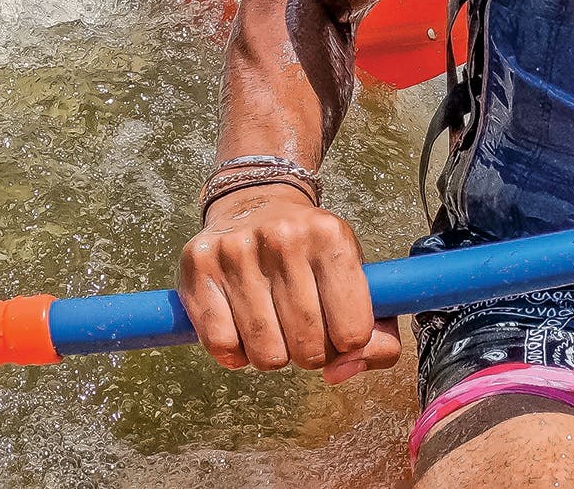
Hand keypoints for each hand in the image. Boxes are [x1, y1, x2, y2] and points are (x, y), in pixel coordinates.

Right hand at [180, 185, 400, 380]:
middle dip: (311, 354)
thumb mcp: (356, 275)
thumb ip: (375, 335)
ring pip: (266, 353)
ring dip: (275, 356)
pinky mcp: (199, 266)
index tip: (340, 333)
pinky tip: (244, 330)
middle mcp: (284, 238)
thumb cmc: (311, 250)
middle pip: (309, 347)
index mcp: (332, 236)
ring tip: (276, 329)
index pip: (353, 332)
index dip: (348, 347)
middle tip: (305, 333)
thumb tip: (342, 373)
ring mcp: (237, 251)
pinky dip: (236, 353)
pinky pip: (222, 345)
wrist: (255, 201)